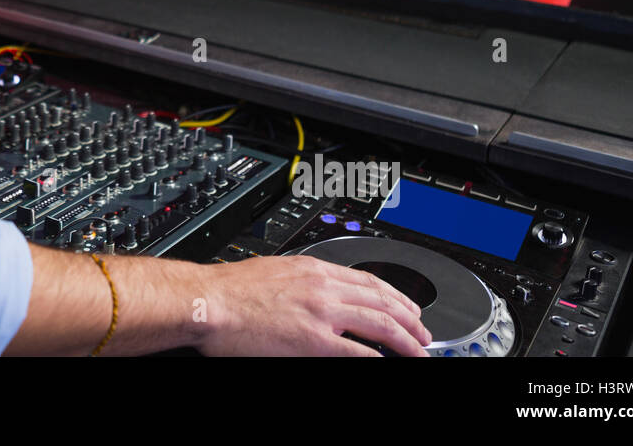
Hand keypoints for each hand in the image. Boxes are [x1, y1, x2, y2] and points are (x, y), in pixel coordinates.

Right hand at [199, 255, 432, 355]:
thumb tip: (318, 296)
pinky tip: (388, 362)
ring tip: (419, 351)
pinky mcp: (314, 340)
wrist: (209, 301)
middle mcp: (323, 287)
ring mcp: (321, 313)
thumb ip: (303, 283)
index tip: (407, 307)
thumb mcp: (275, 273)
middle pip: (383, 301)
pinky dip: (378, 357)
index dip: (395, 296)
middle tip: (424, 333)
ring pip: (381, 324)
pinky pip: (359, 350)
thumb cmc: (230, 290)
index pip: (368, 281)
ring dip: (406, 340)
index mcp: (314, 269)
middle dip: (410, 319)